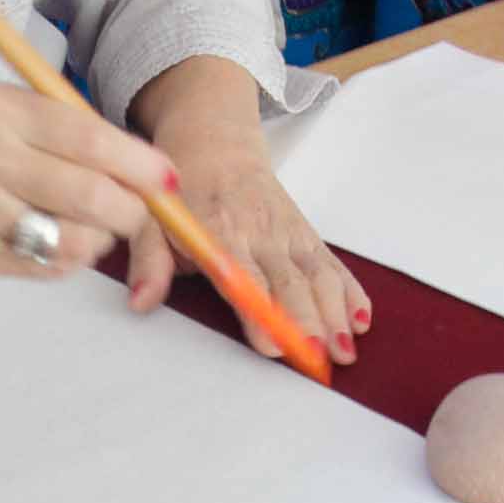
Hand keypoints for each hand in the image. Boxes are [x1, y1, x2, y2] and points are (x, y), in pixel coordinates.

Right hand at [0, 84, 175, 279]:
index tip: (164, 175)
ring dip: (96, 240)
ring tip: (89, 224)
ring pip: (68, 243)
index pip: (88, 138)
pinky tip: (53, 241)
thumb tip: (121, 156)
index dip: (139, 163)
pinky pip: (35, 268)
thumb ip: (43, 123)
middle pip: (90, 197)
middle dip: (130, 209)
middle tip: (137, 207)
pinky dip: (60, 260)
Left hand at [124, 123, 371, 369]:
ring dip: (335, 313)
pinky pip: (331, 263)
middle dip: (307, 321)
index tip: (269, 343)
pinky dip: (350, 290)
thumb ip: (148, 262)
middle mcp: (260, 231)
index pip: (242, 275)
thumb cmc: (182, 190)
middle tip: (317, 358)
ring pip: (317, 274)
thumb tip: (141, 301)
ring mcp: (287, 232)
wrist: (214, 144)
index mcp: (220, 229)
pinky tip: (361, 318)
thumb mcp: (150, 219)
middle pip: (289, 282)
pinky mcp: (305, 233)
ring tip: (345, 351)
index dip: (258, 311)